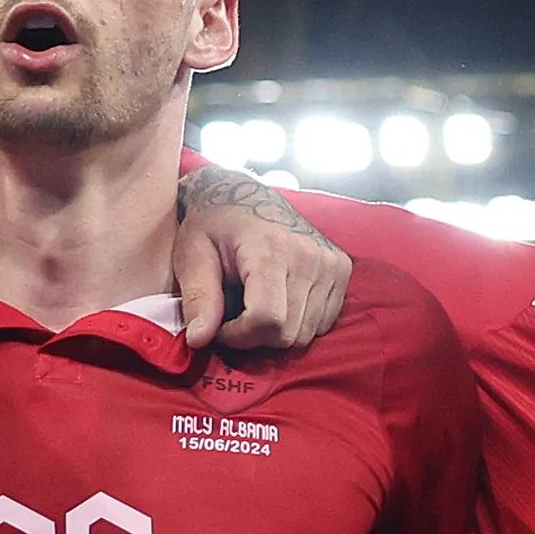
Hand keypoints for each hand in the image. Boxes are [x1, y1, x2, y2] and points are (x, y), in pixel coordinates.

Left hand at [169, 165, 349, 356]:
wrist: (244, 192)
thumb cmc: (212, 223)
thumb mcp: (192, 254)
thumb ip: (198, 297)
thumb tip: (198, 341)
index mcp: (272, 248)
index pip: (267, 319)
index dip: (239, 336)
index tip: (221, 327)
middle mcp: (310, 256)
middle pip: (287, 333)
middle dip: (255, 336)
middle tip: (234, 315)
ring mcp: (332, 263)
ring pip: (306, 334)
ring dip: (277, 332)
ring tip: (255, 304)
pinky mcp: (342, 269)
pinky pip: (322, 323)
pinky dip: (298, 322)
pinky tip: (279, 300)